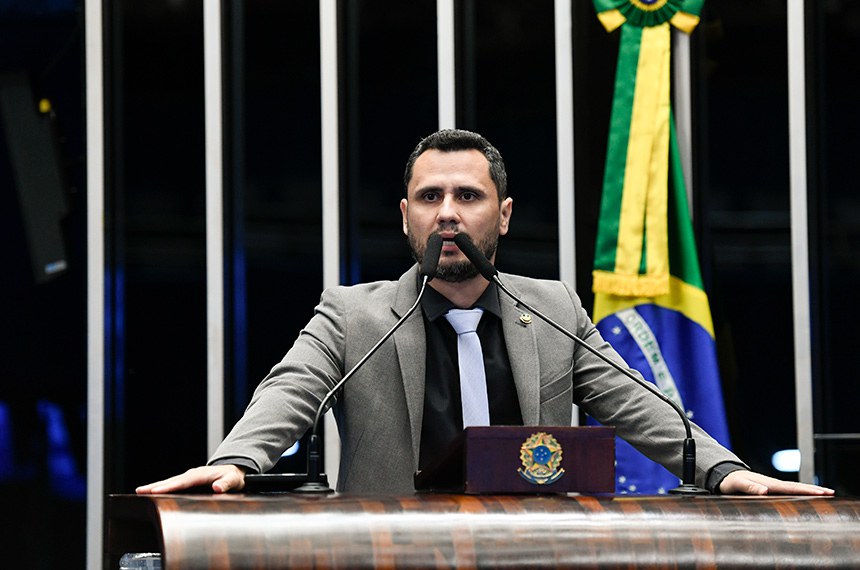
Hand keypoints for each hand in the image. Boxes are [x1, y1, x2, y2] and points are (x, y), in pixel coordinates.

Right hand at [135, 464, 246, 493]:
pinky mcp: (188, 482)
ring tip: (140, 491)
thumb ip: (226, 484)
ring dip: (155, 486)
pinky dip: (162, 487)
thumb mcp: (233, 480)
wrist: (235, 472)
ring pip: (170, 482)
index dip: (169, 487)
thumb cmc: (233, 477)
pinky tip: (152, 493)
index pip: (183, 482)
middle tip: (140, 491)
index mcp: (201, 474)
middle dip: (156, 485)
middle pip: (172, 481)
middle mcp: (192, 474)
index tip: (156, 491)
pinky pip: (173, 484)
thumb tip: (217, 488)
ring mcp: (189, 477)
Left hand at [719, 469, 834, 495]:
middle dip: (814, 489)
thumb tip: (765, 491)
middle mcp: (772, 483)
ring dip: (809, 490)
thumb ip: (750, 488)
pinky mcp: (770, 489)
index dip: (806, 490)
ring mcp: (772, 486)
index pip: (791, 488)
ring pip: (794, 488)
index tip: (821, 492)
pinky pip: (789, 491)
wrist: (725, 477)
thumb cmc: (731, 482)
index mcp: (768, 484)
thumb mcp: (738, 485)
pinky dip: (800, 492)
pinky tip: (807, 496)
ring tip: (825, 493)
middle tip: (831, 492)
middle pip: (797, 486)